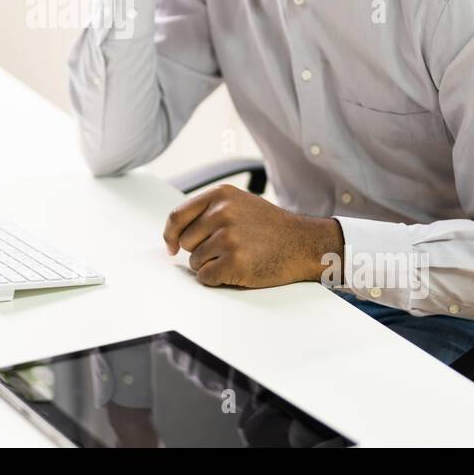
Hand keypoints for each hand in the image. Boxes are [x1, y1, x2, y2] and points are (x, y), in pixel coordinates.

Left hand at [163, 185, 344, 288]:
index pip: (177, 216)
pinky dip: (216, 279)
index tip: (171, 246)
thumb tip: (175, 233)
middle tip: (226, 250)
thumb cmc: (271, 227)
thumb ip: (209, 211)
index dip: (170, 234)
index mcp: (221, 196)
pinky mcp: (234, 263)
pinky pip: (205, 277)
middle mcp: (222, 213)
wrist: (303, 243)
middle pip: (186, 242)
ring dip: (210, 265)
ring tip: (237, 257)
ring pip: (195, 261)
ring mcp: (228, 238)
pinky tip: (236, 271)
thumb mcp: (239, 204)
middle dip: (199, 250)